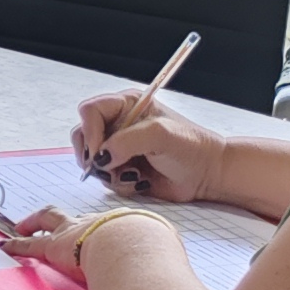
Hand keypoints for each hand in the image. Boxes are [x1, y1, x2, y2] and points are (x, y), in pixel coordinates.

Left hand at [0, 204, 169, 280]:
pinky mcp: (55, 247)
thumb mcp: (165, 248)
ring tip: (24, 225)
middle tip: (54, 221)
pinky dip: (17, 245)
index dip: (101, 229)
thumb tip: (176, 280)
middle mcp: (96, 222)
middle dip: (64, 219)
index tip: (98, 233)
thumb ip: (165, 262)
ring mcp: (73, 232)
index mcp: (124, 223)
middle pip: (76, 216)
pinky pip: (31, 246)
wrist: (134, 244)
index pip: (109, 225)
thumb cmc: (152, 248)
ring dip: (35, 222)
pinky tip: (6, 244)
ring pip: (50, 220)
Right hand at [74, 90, 228, 201]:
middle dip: (93, 155)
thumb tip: (101, 157)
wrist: (207, 174)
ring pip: (91, 161)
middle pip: (82, 135)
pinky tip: (140, 181)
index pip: (90, 111)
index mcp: (126, 105)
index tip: (99, 152)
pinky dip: (118, 184)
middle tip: (110, 167)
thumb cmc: (191, 147)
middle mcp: (118, 125)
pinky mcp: (122, 169)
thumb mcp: (160, 135)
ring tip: (134, 174)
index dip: (89, 131)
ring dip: (108, 173)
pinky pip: (104, 179)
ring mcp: (118, 148)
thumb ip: (127, 141)